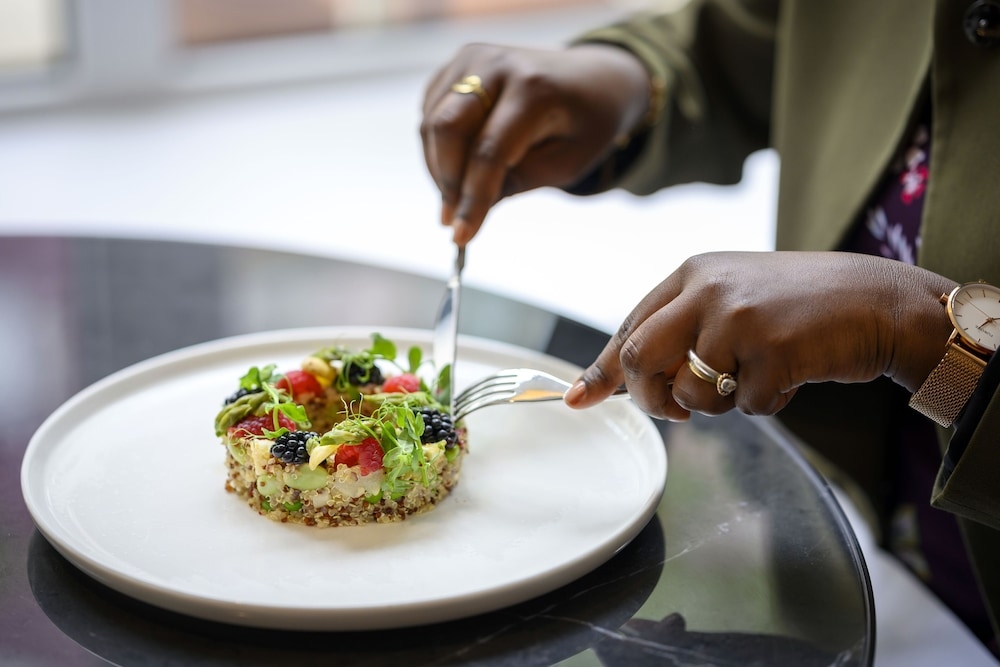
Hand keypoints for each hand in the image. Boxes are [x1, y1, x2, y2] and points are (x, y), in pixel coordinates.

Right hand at [421, 43, 650, 245]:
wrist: (594, 78)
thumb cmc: (587, 123)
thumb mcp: (568, 163)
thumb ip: (519, 182)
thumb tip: (468, 208)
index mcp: (534, 88)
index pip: (490, 151)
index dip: (472, 199)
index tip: (462, 237)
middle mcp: (498, 64)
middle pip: (447, 129)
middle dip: (446, 182)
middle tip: (452, 220)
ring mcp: (474, 58)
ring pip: (432, 122)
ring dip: (439, 168)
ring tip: (458, 197)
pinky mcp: (459, 63)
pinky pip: (432, 111)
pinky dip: (438, 147)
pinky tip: (458, 167)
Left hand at [564, 251, 956, 420]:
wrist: (876, 300)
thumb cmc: (798, 306)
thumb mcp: (730, 298)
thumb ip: (680, 329)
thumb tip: (621, 382)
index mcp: (690, 274)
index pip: (630, 328)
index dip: (600, 370)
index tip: (577, 401)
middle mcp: (706, 289)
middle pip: (639, 359)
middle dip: (650, 398)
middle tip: (675, 410)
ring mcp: (737, 317)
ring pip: (690, 392)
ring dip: (718, 404)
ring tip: (755, 374)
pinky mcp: (771, 348)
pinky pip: (746, 406)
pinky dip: (767, 403)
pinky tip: (792, 372)